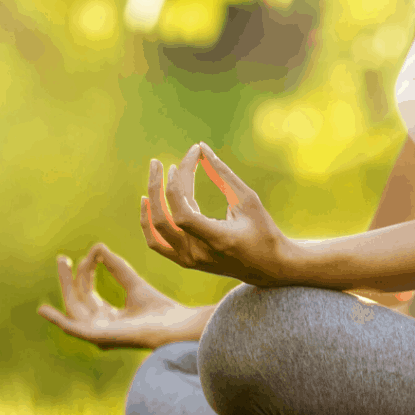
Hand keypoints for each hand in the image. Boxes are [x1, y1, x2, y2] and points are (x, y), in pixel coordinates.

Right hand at [37, 243, 203, 349]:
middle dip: (68, 278)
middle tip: (61, 257)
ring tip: (62, 262)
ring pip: (73, 307)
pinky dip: (57, 320)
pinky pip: (73, 329)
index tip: (93, 252)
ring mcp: (98, 334)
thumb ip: (116, 267)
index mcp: (108, 318)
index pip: (87, 294)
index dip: (85, 272)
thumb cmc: (160, 309)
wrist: (175, 324)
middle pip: (76, 300)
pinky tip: (44, 310)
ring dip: (66, 284)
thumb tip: (98, 248)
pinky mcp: (99, 337)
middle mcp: (100, 327)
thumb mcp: (133, 282)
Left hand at [140, 142, 292, 286]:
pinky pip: (156, 242)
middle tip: (156, 162)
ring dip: (151, 201)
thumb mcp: (248, 200)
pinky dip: (148, 222)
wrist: (267, 267)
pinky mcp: (184, 260)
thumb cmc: (263, 230)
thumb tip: (201, 147)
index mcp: (217, 240)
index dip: (176, 187)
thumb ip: (223, 175)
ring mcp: (188, 260)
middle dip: (157, 187)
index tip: (179, 164)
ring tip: (154, 174)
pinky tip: (147, 200)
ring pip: (156, 231)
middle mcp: (198, 254)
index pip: (183, 215)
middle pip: (164, 220)